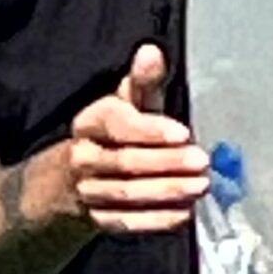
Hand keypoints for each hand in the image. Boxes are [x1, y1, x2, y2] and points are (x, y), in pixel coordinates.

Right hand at [67, 45, 210, 234]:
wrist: (70, 181)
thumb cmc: (112, 134)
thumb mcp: (124, 105)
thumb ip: (142, 83)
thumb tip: (151, 51)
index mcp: (89, 122)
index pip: (115, 124)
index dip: (149, 129)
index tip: (182, 132)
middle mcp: (83, 157)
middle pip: (124, 162)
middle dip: (166, 163)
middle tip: (202, 162)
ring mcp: (88, 191)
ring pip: (126, 193)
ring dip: (166, 191)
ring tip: (201, 186)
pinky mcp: (98, 219)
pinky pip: (128, 222)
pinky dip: (158, 219)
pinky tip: (186, 212)